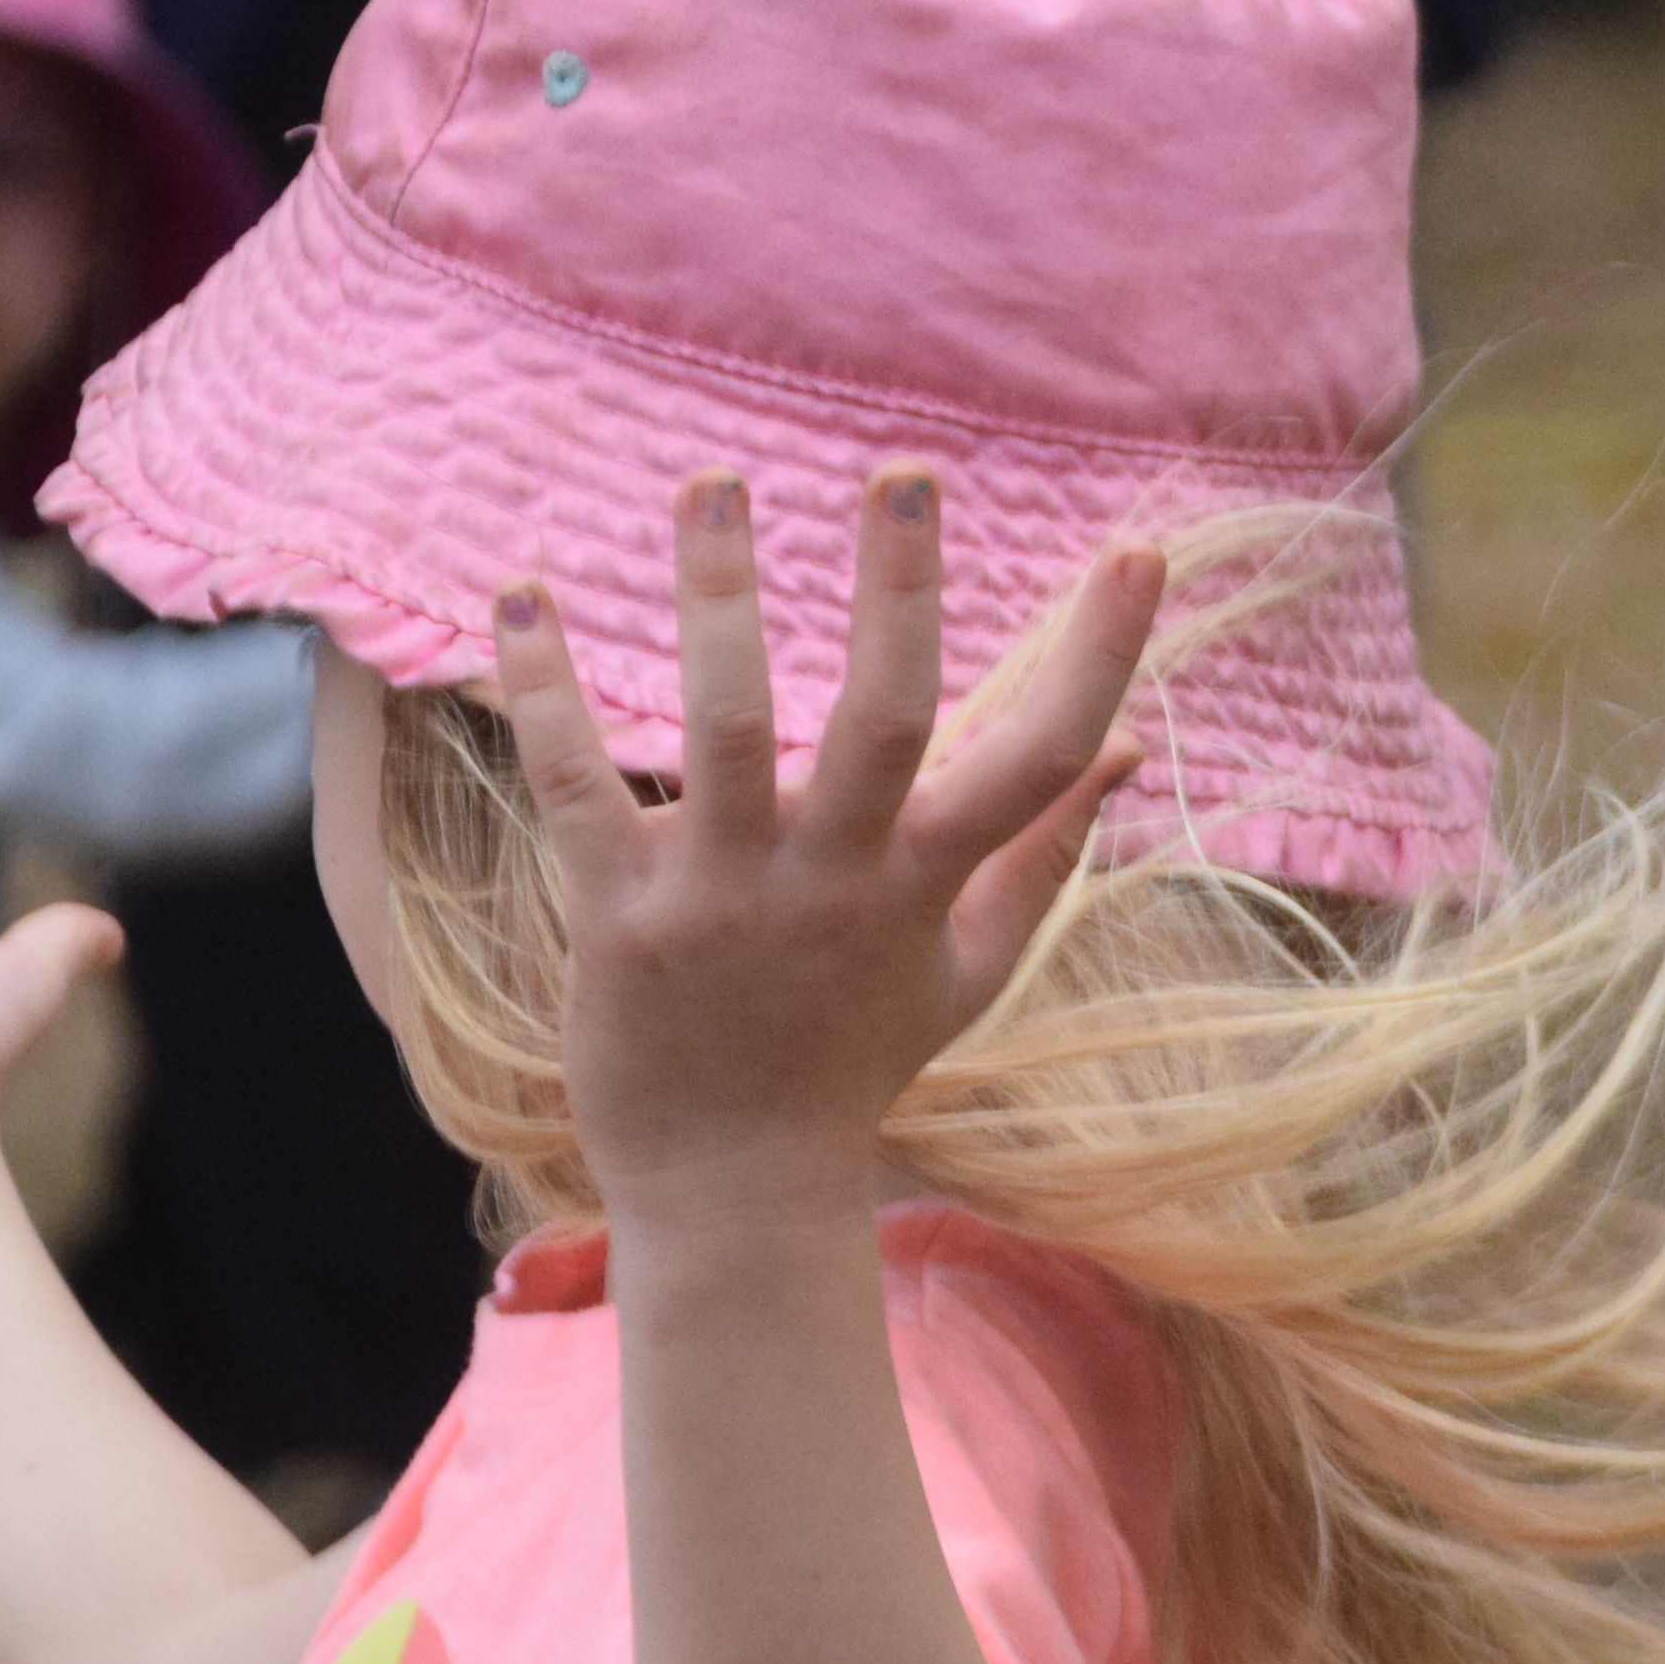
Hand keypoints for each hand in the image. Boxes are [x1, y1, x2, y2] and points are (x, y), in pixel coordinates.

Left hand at [489, 471, 1155, 1230]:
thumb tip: (1134, 751)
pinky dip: (544, 690)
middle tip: (904, 473)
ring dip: (718, 601)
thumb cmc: (857, 1058)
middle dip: (899, 593)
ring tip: (712, 484)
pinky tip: (522, 594)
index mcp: (926, 882)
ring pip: (727, 731)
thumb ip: (1048, 849)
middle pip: (887, 719)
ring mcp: (726, 897)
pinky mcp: (620, 917)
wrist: (733, 1190)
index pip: (1042, 759)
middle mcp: (836, 881)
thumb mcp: (973, 962)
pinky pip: (577, 787)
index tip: (1142, 553)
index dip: (1099, 658)